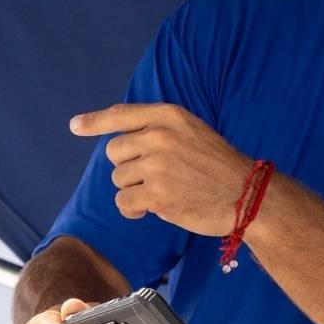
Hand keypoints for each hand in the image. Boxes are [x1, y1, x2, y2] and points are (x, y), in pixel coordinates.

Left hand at [70, 102, 252, 235]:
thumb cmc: (219, 167)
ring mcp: (158, 165)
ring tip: (163, 192)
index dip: (95, 121)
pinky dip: (134, 210)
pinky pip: (124, 202)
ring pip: (118, 179)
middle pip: (115, 152)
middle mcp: (160, 137)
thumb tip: (120, 141)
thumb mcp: (193, 133)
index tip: (75, 126)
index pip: (122, 114)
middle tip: (155, 176)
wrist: (248, 195)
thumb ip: (161, 130)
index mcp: (170, 117)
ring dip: (134, 190)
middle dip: (128, 167)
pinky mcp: (157, 195)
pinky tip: (152, 209)